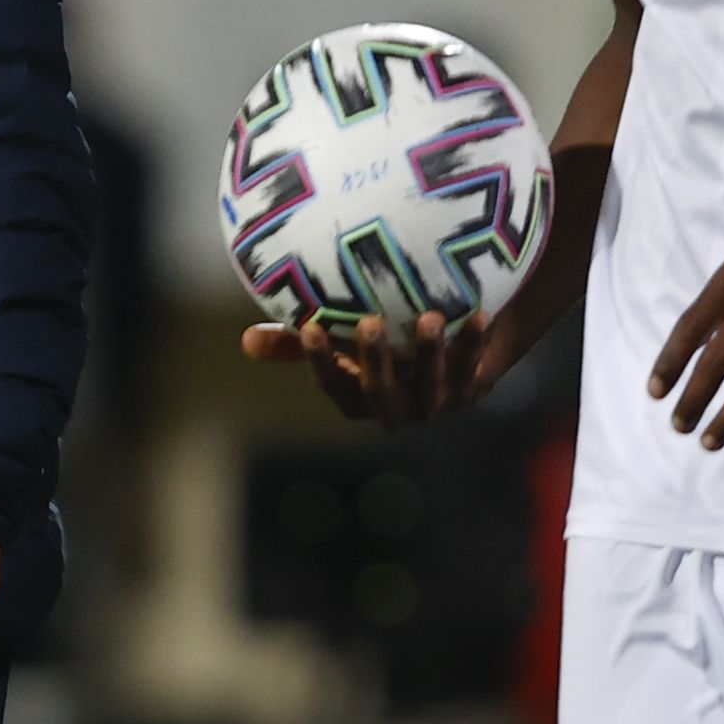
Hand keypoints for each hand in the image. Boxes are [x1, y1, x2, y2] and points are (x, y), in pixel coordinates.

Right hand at [239, 305, 521, 426]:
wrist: (454, 353)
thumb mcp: (342, 344)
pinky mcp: (472, 387)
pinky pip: (474, 366)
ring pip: (432, 382)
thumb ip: (299, 343)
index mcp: (358, 400)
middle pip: (381, 390)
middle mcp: (396, 409)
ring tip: (429, 318)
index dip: (320, 362)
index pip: (334, 386)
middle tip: (369, 322)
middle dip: (375, 360)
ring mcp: (436, 402)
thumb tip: (245, 342)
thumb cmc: (384, 344)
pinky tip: (478, 313)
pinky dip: (475, 342)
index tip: (310, 327)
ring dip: (430, 353)